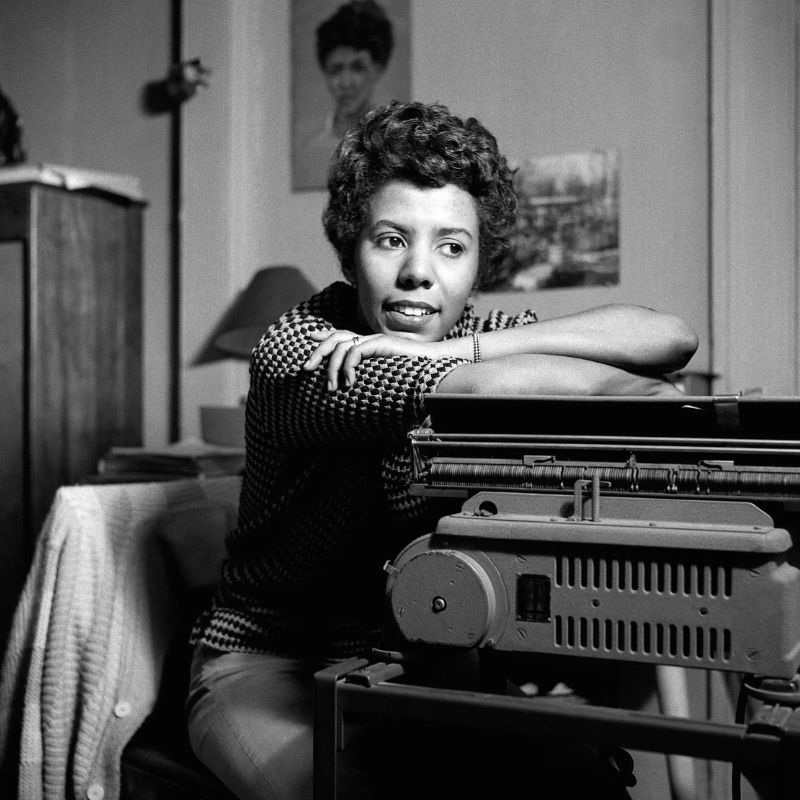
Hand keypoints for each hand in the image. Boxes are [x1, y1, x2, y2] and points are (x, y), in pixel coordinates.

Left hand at [303, 328, 442, 389]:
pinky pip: (355, 352)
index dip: (324, 336)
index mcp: (370, 344)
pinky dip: (348, 367)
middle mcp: (370, 339)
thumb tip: (359, 393)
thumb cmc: (416, 373)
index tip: (309, 337)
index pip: (342, 335)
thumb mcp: (388, 377)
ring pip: (341, 346)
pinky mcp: (381, 344)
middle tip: (306, 368)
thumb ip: (374, 379)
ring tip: (330, 388)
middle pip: (336, 338)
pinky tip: (349, 382)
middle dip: (318, 352)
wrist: (437, 365)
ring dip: (331, 368)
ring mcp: (375, 340)